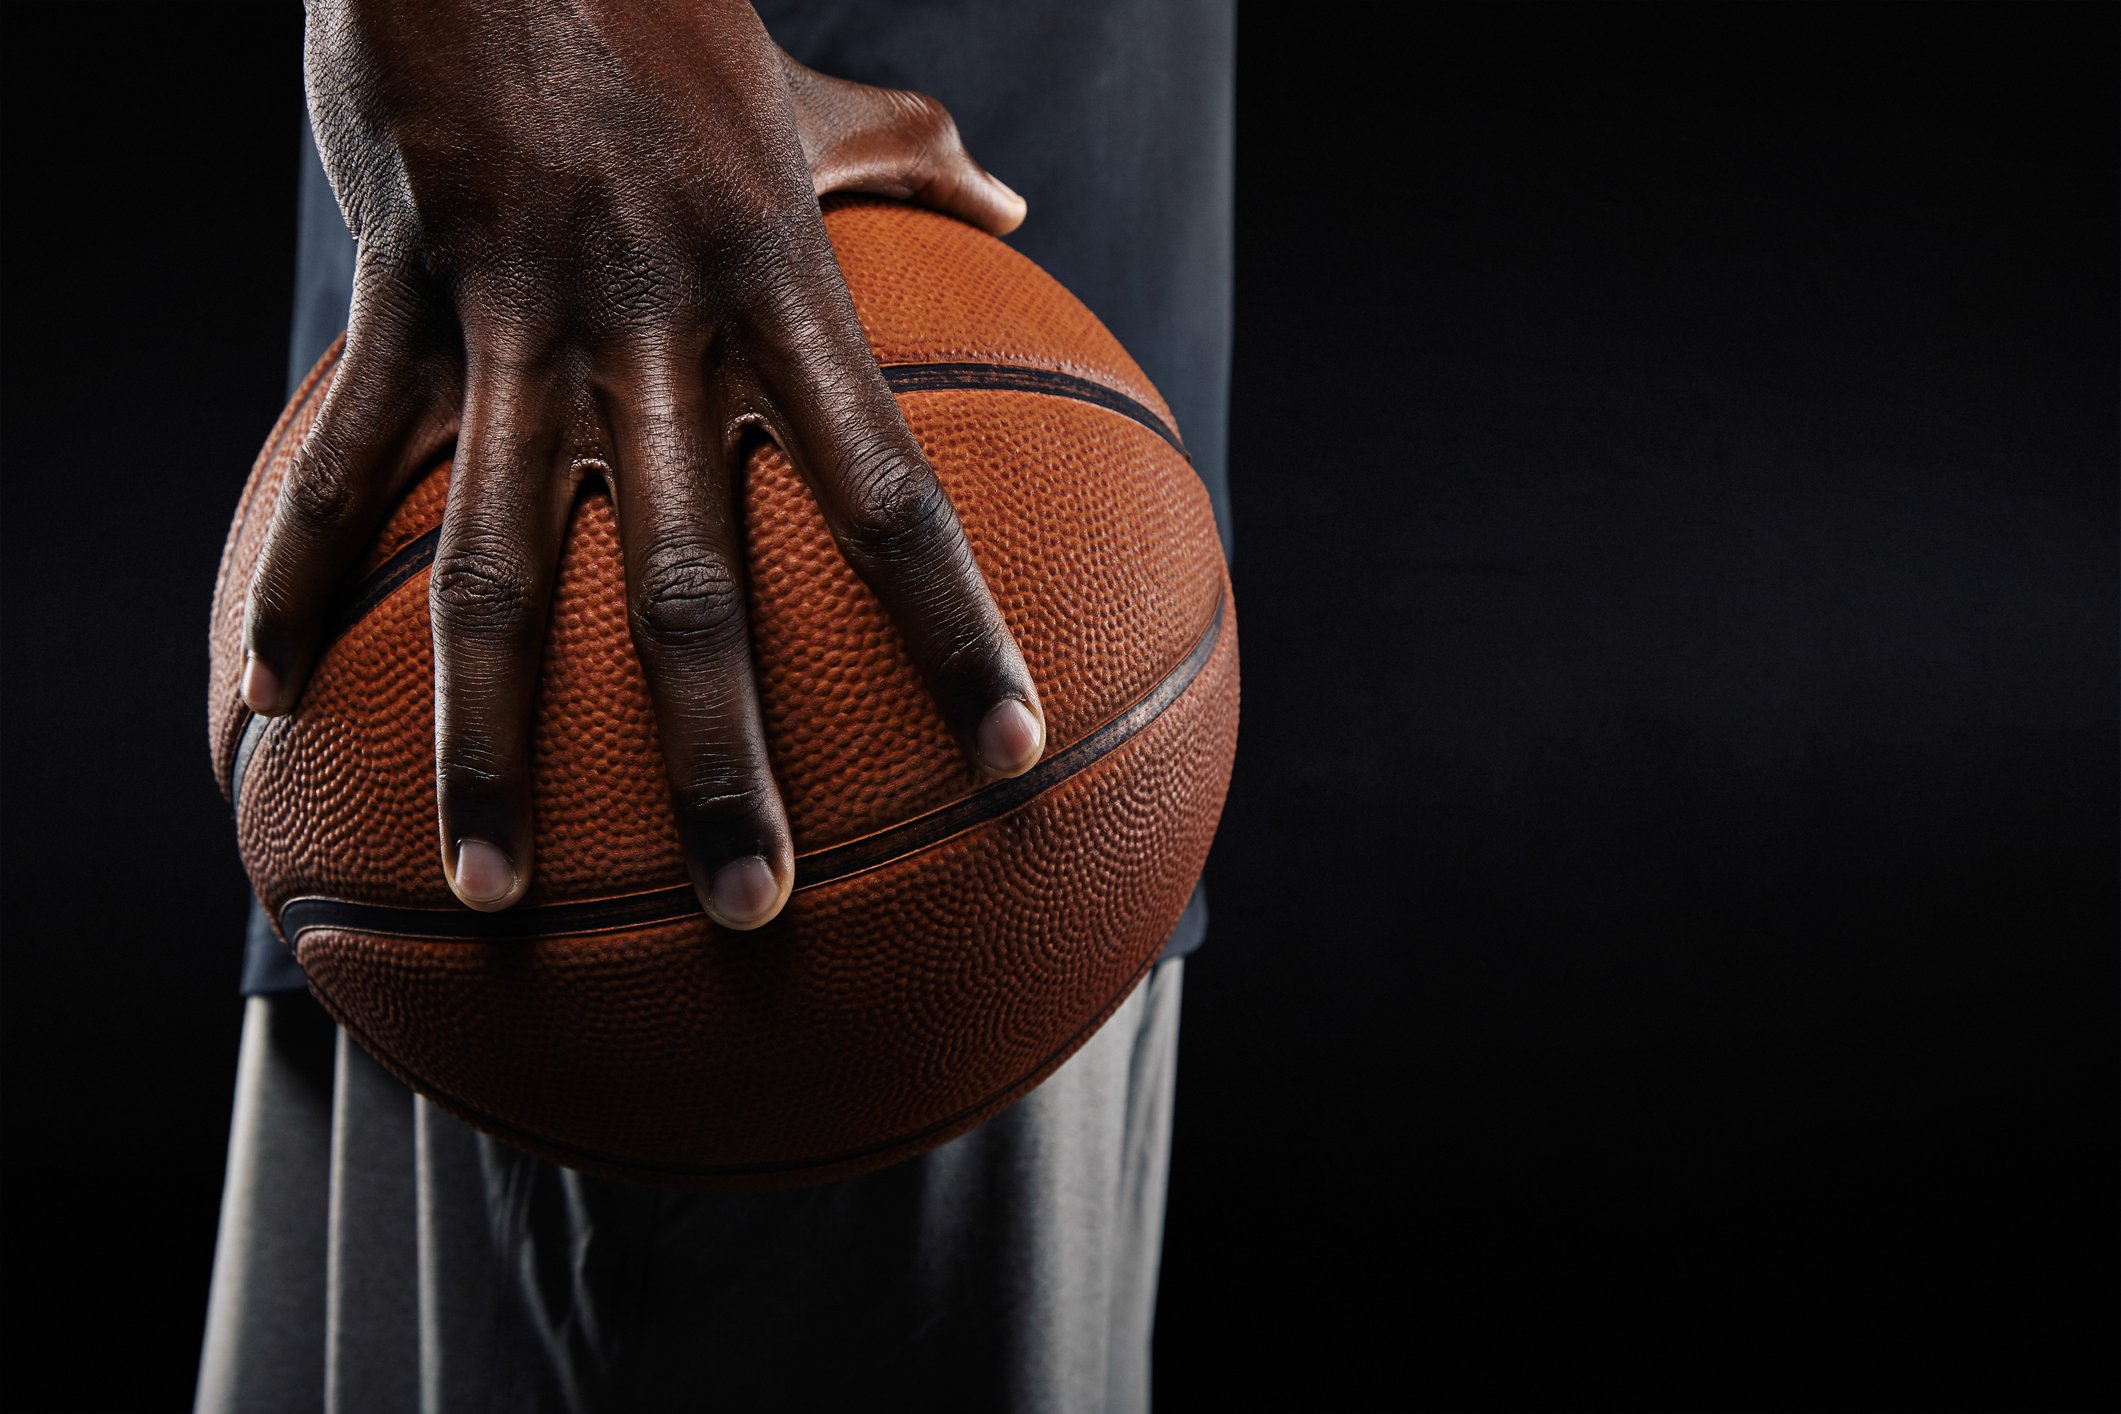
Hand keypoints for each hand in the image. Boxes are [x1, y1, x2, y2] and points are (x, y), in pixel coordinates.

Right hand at [243, 0, 1046, 926]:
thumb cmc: (663, 10)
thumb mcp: (810, 97)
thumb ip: (917, 168)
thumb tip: (1021, 218)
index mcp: (784, 294)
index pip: (894, 496)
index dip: (958, 632)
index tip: (1013, 756)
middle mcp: (663, 330)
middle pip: (698, 583)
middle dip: (723, 759)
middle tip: (756, 910)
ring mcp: (523, 321)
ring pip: (504, 565)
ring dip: (494, 742)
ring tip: (495, 886)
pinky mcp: (402, 296)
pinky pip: (345, 464)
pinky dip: (302, 582)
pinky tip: (262, 702)